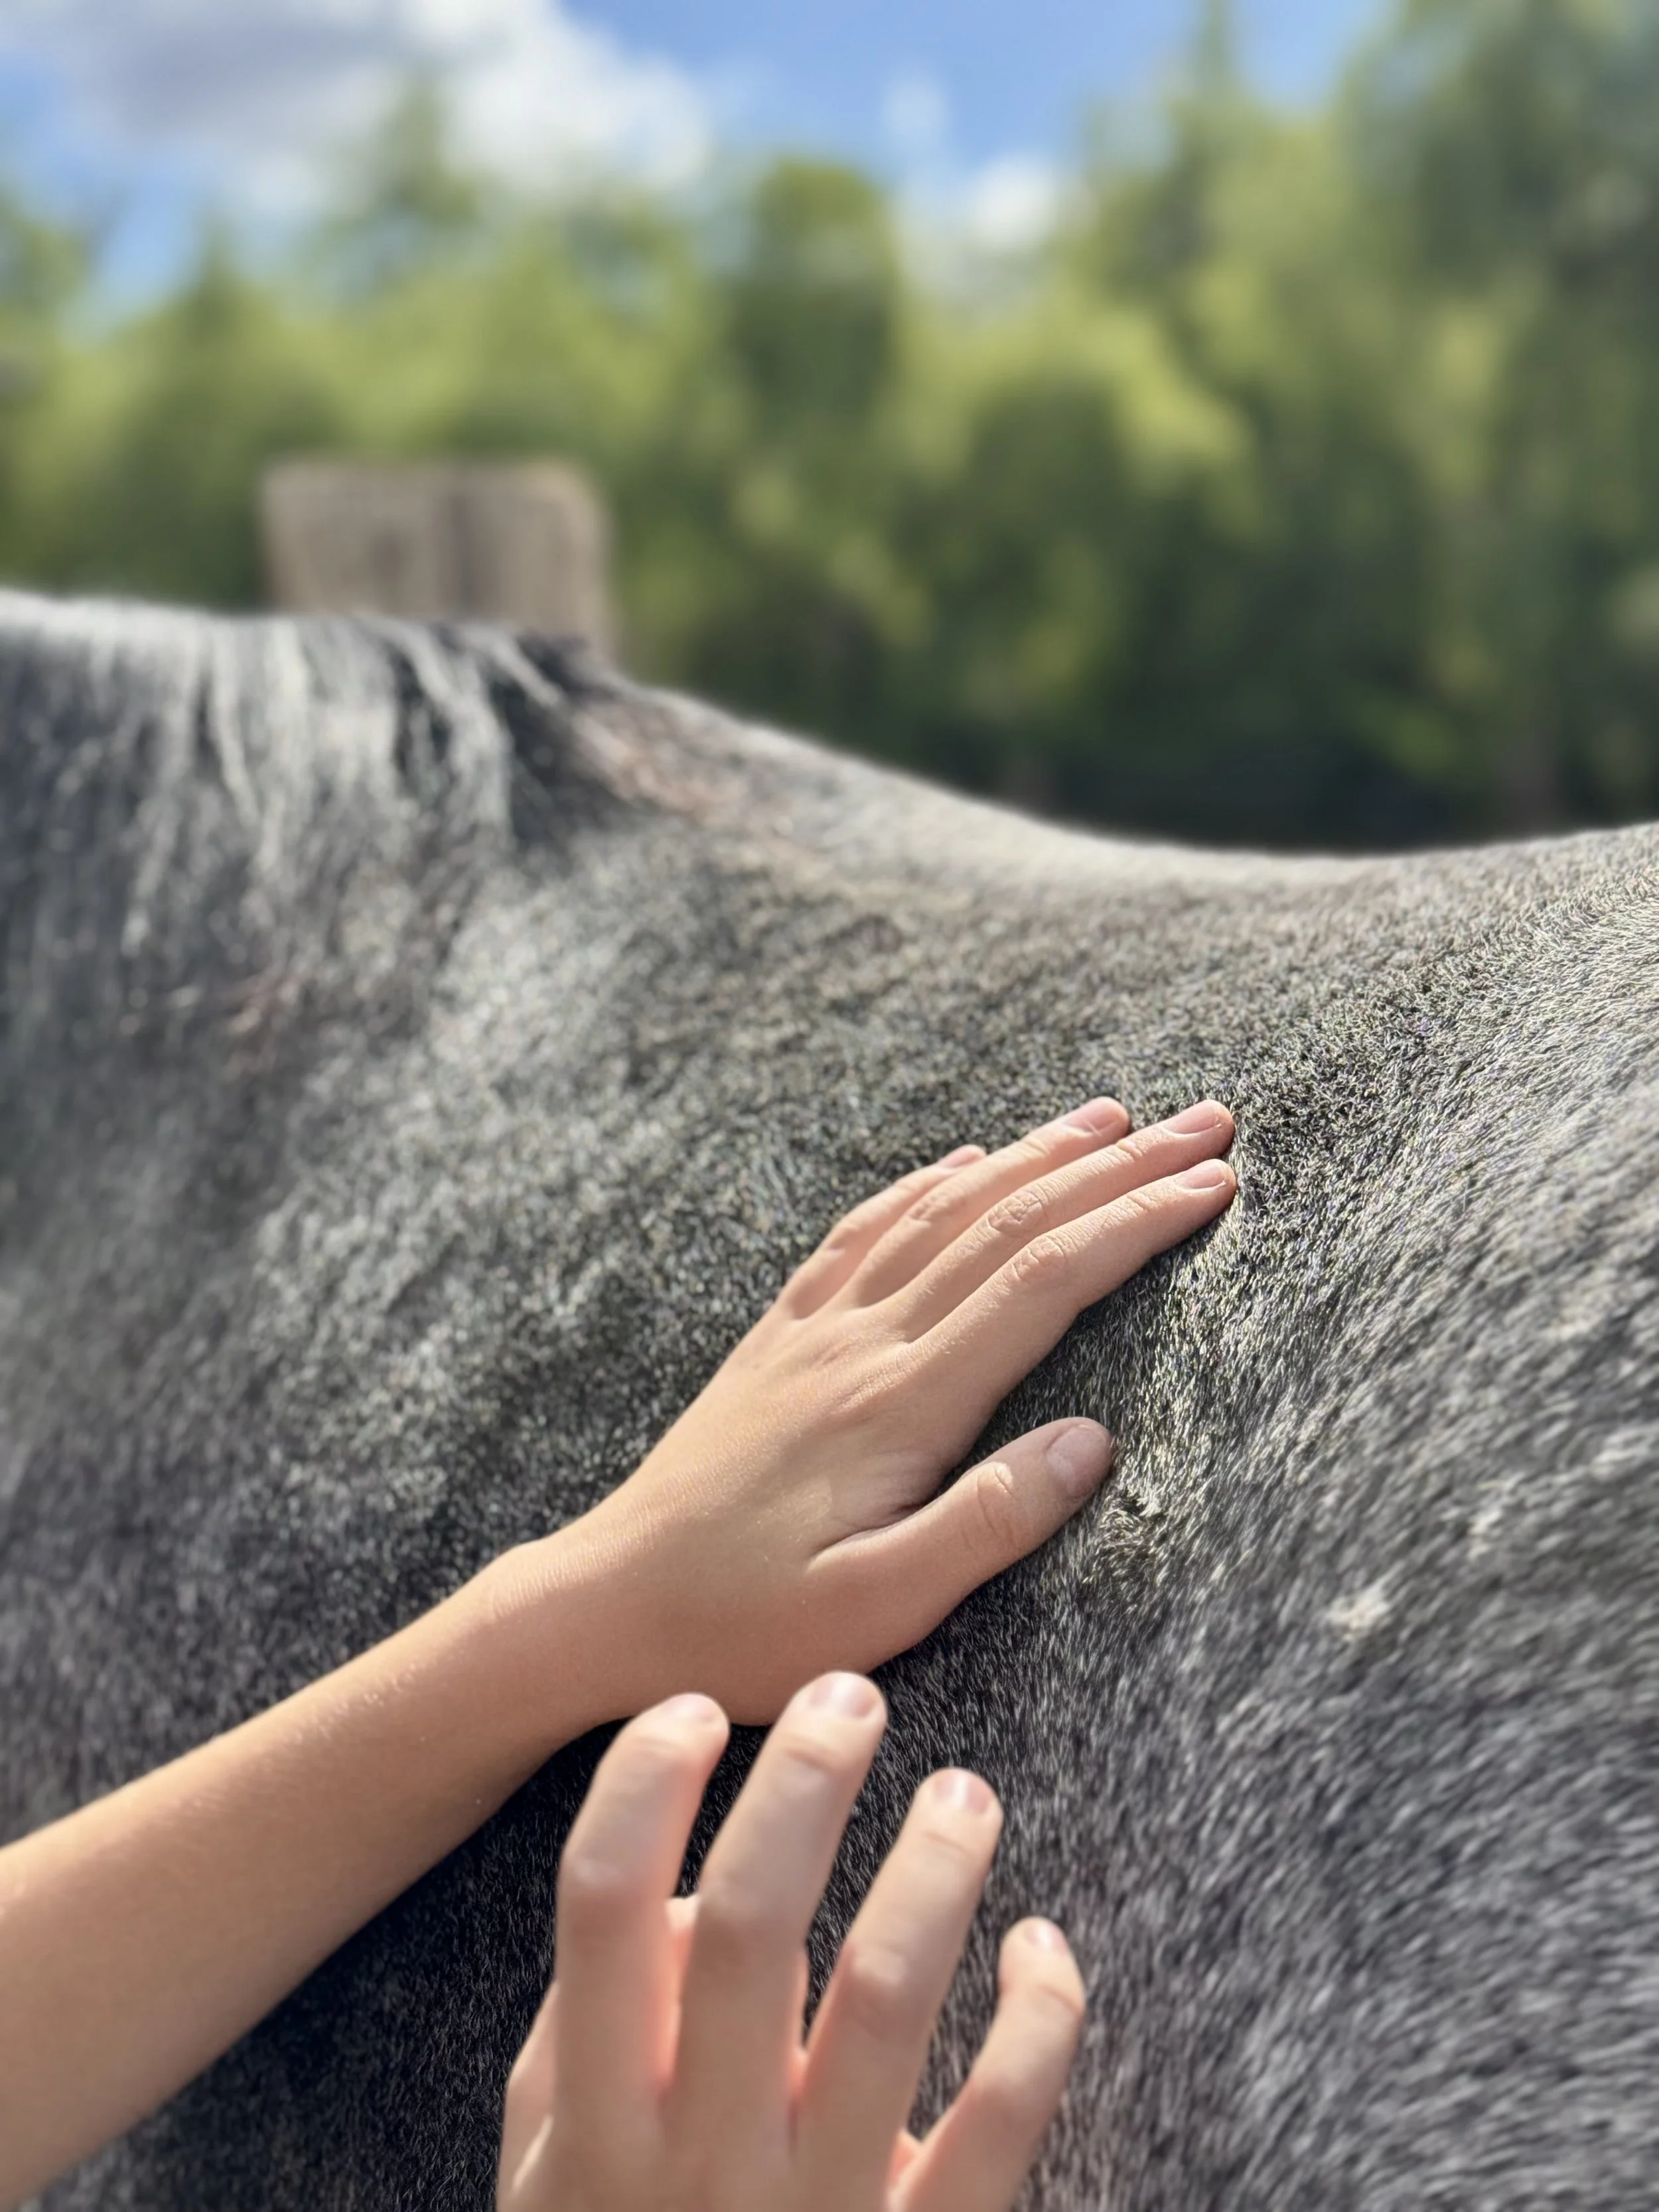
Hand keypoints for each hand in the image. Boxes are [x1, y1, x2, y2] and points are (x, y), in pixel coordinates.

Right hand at [497, 1674, 1084, 2211]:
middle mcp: (701, 2160)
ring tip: (964, 1792)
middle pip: (753, 1921)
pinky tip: (1042, 1945)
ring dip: (935, 1869)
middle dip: (804, 1780)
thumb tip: (685, 1886)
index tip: (690, 1709)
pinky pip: (1005, 2118)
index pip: (600, 1908)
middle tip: (851, 1697)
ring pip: (888, 1994)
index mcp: (597, 2125)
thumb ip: (587, 2028)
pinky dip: (1041, 2015)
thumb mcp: (553, 2169)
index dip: (643, 1785)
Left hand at [530, 1096, 1234, 1721]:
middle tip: (1207, 1122)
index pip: (1043, 1282)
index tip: (1215, 1185)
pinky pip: (862, 1231)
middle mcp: (861, 1342)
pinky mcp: (778, 1340)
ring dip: (1034, 1156)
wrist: (604, 1603)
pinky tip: (962, 1163)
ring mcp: (814, 1330)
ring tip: (1110, 1119)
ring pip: (941, 1210)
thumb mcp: (878, 1609)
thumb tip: (1094, 1439)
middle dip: (1116, 1168)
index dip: (1136, 1224)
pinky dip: (926, 1185)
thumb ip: (988, 1522)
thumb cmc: (745, 1626)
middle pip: (1008, 1223)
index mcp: (899, 1403)